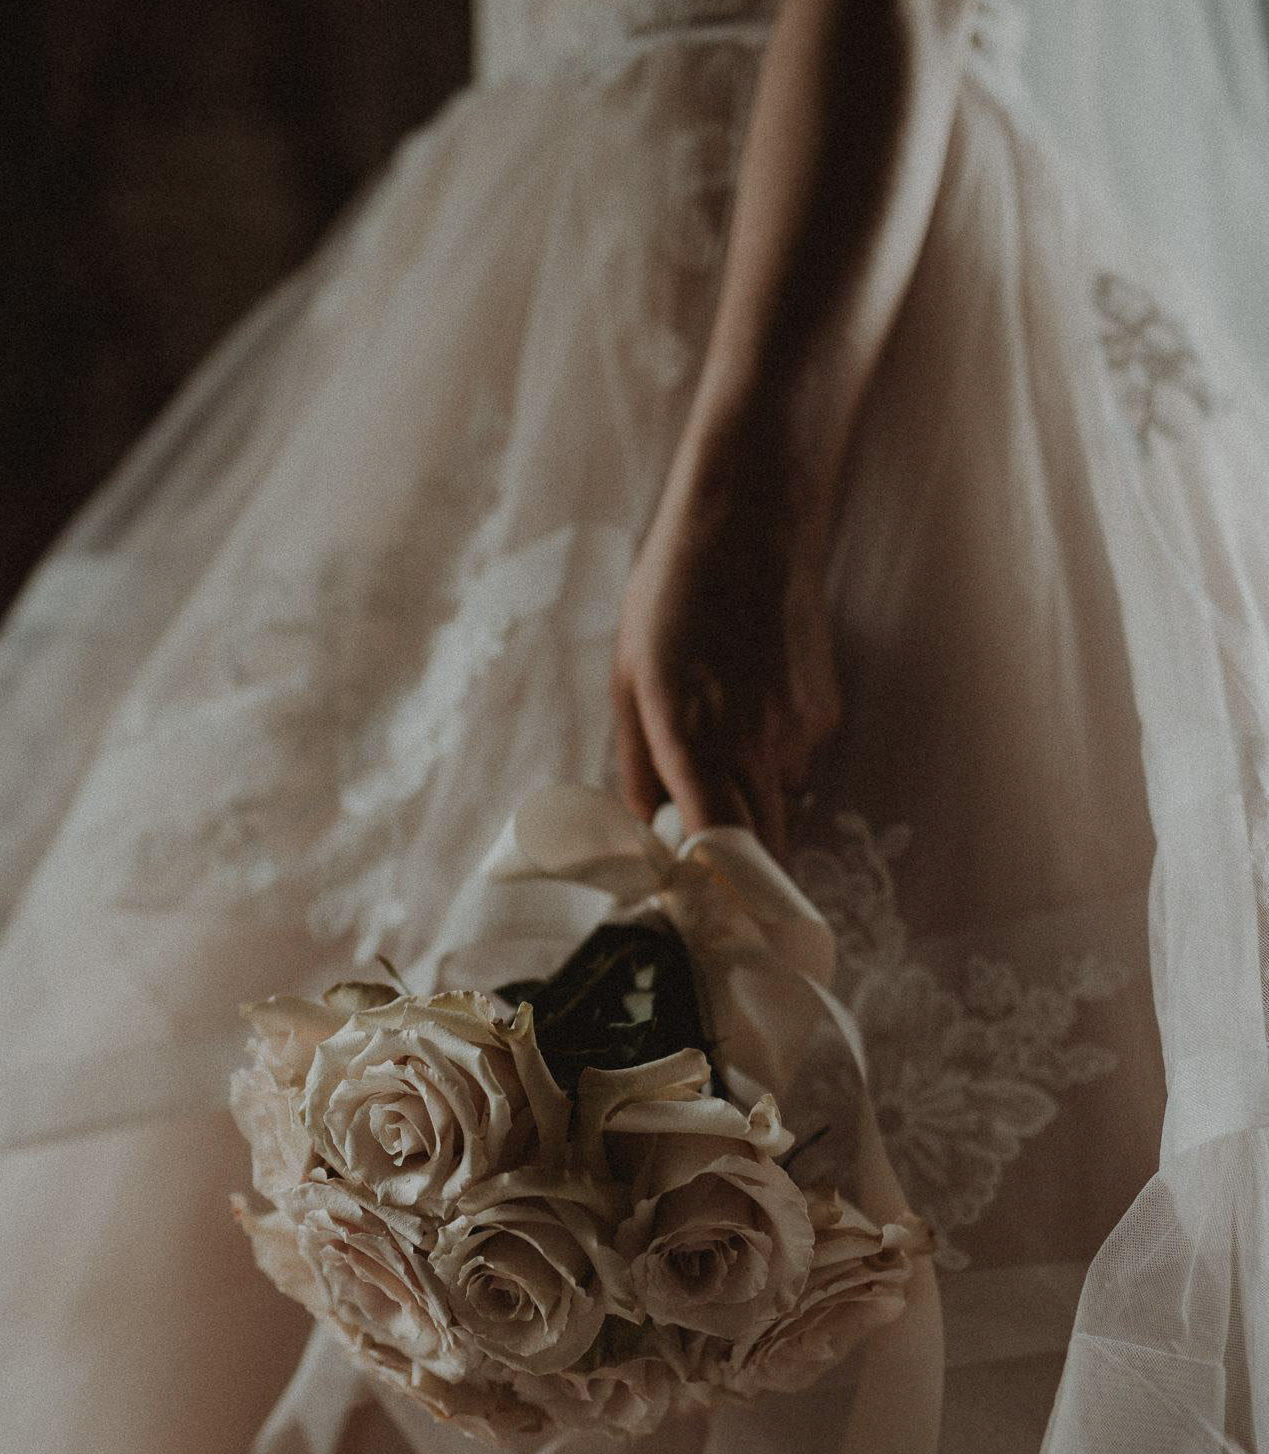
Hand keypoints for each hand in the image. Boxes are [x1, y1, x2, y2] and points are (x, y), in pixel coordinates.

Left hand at [611, 415, 841, 862]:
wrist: (749, 519)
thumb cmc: (670, 597)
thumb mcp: (627, 681)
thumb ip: (636, 766)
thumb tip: (644, 833)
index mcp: (693, 740)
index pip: (721, 851)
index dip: (724, 902)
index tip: (715, 934)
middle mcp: (755, 745)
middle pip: (763, 852)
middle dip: (743, 882)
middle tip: (719, 898)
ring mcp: (800, 732)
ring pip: (782, 808)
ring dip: (755, 813)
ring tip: (722, 761)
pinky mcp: (826, 713)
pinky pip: (799, 766)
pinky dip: (773, 765)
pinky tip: (750, 713)